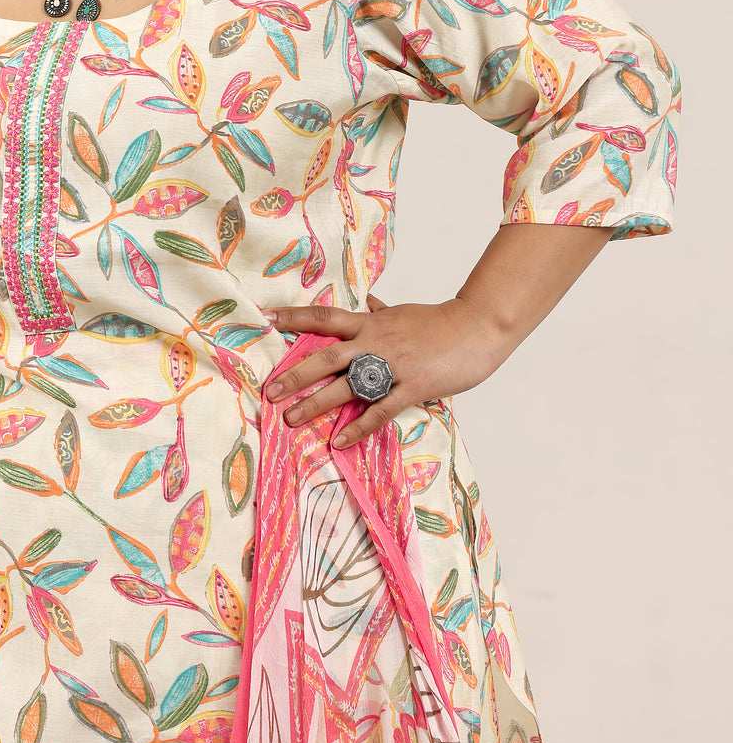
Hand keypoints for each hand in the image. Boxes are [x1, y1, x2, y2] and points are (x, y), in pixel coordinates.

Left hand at [262, 293, 509, 447]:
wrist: (477, 327)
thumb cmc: (440, 321)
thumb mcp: (404, 312)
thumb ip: (382, 311)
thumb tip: (370, 301)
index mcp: (370, 323)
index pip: (324, 318)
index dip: (294, 317)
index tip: (266, 319)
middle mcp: (374, 342)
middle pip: (325, 358)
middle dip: (295, 375)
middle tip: (270, 392)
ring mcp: (392, 365)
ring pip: (346, 387)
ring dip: (316, 404)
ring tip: (291, 419)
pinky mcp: (412, 386)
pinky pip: (380, 410)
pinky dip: (358, 426)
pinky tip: (338, 440)